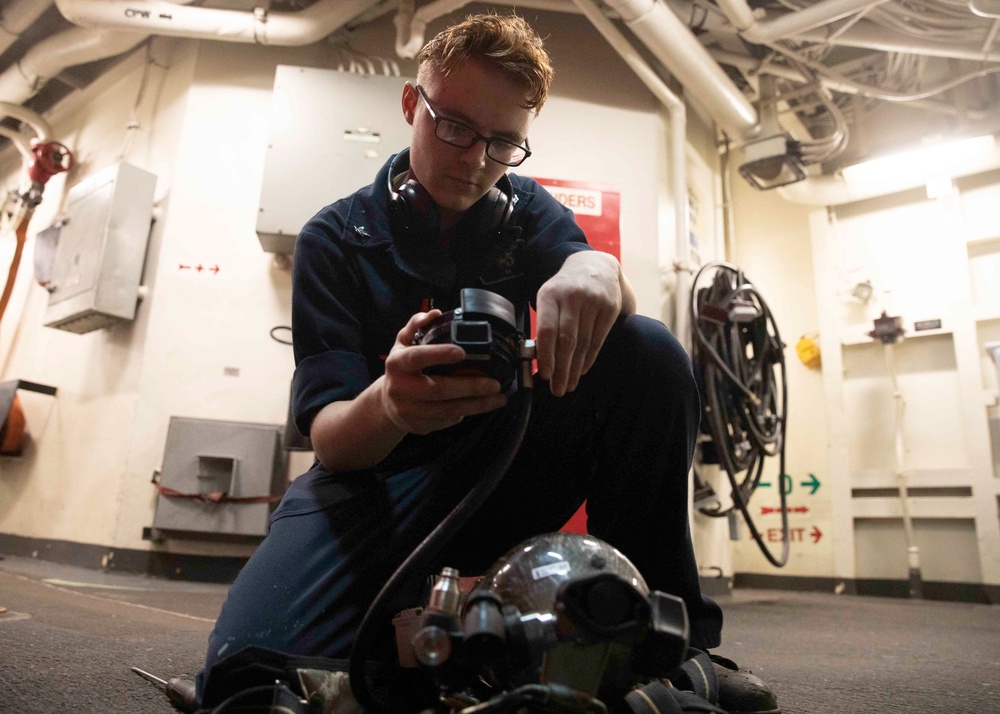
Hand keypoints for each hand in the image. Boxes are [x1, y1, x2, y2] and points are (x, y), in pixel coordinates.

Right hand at [380, 310, 508, 433]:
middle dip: (470, 387)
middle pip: (438, 389)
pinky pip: (446, 421)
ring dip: (476, 405)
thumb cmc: (401, 368)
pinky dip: (464, 413)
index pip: (417, 357)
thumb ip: (417, 325)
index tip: (462, 352)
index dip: (438, 355)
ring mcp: (408, 411)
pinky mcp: (417, 426)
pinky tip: (478, 406)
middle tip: (494, 384)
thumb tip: (435, 314)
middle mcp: (400, 388)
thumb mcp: (403, 343)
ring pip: (447, 410)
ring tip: (497, 398)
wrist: (386, 403)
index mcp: (397, 364)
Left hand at [535, 252, 622, 396]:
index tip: (545, 375)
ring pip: (583, 342)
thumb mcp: (549, 297)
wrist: (595, 266)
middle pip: (567, 340)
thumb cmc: (566, 289)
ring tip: (570, 384)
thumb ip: (545, 323)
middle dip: (562, 369)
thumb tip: (538, 358)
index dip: (546, 355)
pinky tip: (583, 369)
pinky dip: (589, 357)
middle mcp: (572, 296)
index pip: (547, 329)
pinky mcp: (610, 307)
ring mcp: (593, 301)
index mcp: (550, 294)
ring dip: (576, 368)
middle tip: (558, 389)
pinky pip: (598, 339)